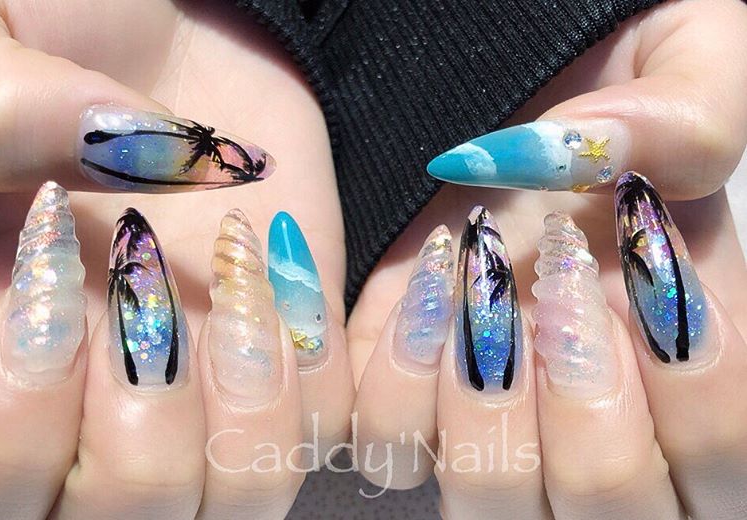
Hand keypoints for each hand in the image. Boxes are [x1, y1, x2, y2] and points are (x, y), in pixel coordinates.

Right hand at [0, 1, 353, 517]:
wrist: (155, 39)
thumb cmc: (55, 28)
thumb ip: (5, 125)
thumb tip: (96, 178)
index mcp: (10, 362)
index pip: (8, 471)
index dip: (26, 403)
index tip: (51, 248)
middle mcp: (101, 401)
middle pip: (123, 512)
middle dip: (146, 411)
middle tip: (143, 269)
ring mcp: (207, 384)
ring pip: (235, 497)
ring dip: (246, 400)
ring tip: (233, 264)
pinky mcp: (291, 350)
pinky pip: (325, 427)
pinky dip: (320, 358)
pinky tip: (285, 256)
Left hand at [350, 1, 746, 517]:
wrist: (519, 93)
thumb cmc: (614, 89)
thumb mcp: (685, 72)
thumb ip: (686, 120)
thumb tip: (598, 158)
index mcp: (689, 370)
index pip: (726, 455)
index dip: (696, 383)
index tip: (645, 268)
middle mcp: (595, 418)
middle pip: (607, 506)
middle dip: (582, 398)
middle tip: (559, 275)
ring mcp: (495, 419)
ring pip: (490, 498)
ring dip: (484, 391)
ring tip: (478, 274)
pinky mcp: (406, 395)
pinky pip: (387, 448)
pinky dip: (394, 375)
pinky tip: (421, 283)